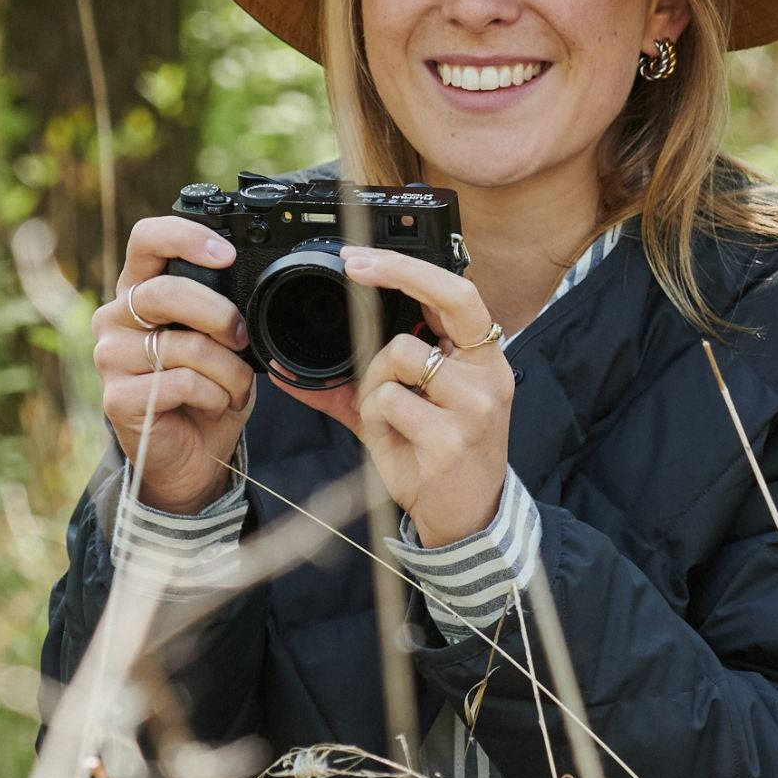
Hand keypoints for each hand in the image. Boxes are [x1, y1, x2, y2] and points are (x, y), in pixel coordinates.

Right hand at [93, 217, 255, 514]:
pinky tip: (215, 405)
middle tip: (240, 336)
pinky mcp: (116, 397)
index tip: (226, 253)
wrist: (192, 457)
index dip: (185, 237)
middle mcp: (115, 318)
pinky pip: (181, 383)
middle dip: (219, 314)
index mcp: (140, 291)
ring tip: (234, 386)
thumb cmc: (207, 390)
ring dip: (228, 370)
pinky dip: (215, 395)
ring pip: (183, 345)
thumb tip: (250, 291)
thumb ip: (222, 309)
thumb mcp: (221, 341)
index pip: (146, 239)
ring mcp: (109, 357)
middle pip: (165, 293)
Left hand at [269, 247, 510, 547]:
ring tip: (389, 417)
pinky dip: (375, 419)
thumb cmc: (437, 458)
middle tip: (354, 267)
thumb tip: (289, 370)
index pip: (458, 292)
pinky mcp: (451, 438)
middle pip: (449, 297)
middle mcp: (487, 375)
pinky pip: (388, 402)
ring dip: (374, 384)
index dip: (410, 267)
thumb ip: (357, 382)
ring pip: (397, 356)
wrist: (467, 519)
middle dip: (396, 271)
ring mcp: (474, 405)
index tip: (363, 258)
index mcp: (482, 359)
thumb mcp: (403, 412)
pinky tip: (395, 442)